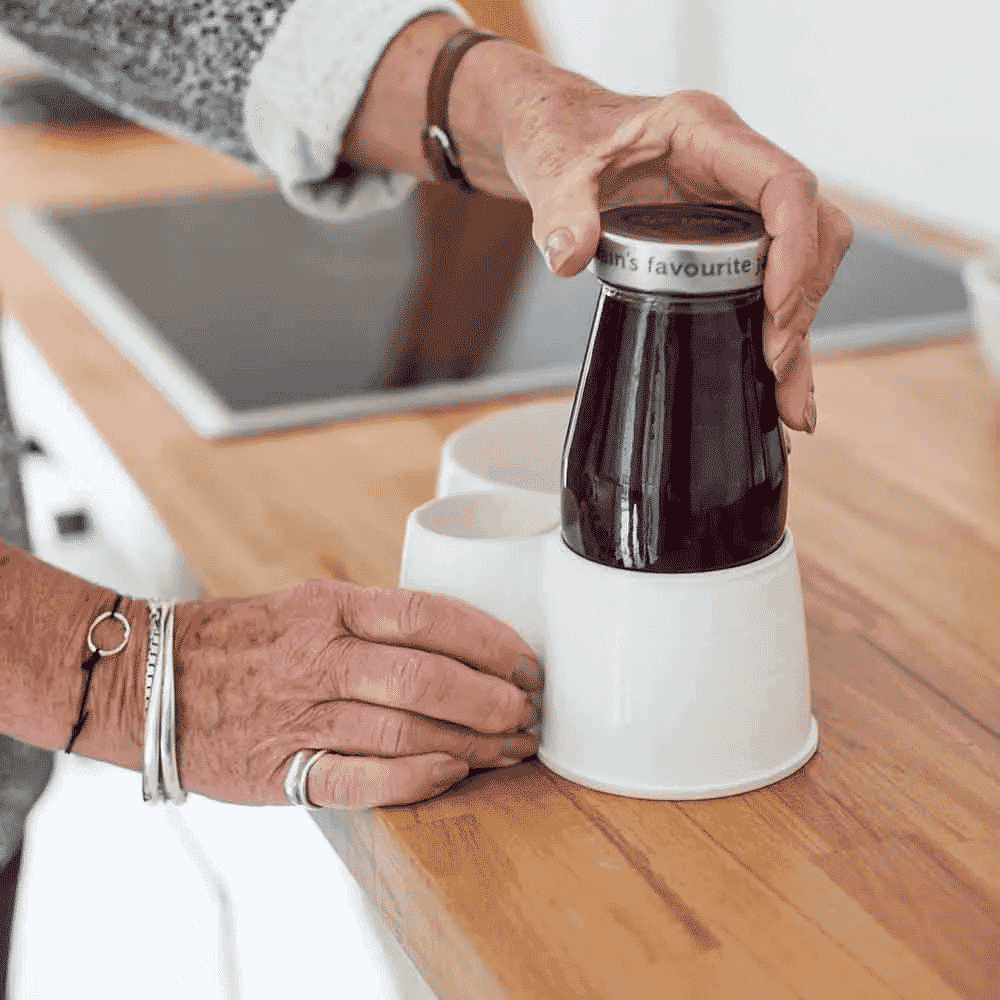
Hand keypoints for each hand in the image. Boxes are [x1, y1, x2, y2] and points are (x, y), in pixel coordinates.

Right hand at [170, 580, 541, 808]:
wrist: (150, 680)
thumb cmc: (242, 641)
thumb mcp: (307, 604)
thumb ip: (373, 620)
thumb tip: (458, 639)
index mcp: (331, 607)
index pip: (428, 615)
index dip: (488, 641)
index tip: (527, 661)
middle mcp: (320, 656)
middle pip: (426, 677)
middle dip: (491, 699)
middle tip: (529, 712)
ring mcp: (301, 713)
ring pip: (404, 729)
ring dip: (469, 743)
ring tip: (509, 749)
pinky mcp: (281, 767)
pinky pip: (358, 778)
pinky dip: (412, 780)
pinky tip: (451, 774)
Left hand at [452, 49, 853, 433]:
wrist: (554, 134)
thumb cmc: (561, 136)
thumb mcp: (553, 168)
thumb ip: (560, 210)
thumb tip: (566, 257)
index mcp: (706, 133)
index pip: (784, 183)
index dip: (795, 247)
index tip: (778, 310)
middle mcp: (736, 165)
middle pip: (812, 227)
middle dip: (803, 300)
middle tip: (777, 366)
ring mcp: (738, 199)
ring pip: (804, 257)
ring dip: (801, 325)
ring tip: (788, 398)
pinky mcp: (728, 232)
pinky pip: (773, 276)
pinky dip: (780, 326)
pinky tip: (779, 379)